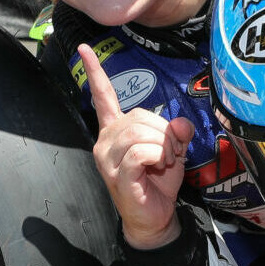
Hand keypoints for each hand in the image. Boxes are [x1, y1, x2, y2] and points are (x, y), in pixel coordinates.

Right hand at [81, 43, 192, 249]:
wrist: (155, 217)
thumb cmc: (158, 182)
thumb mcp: (173, 150)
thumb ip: (177, 131)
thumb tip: (180, 122)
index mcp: (114, 130)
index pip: (102, 96)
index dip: (94, 72)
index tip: (84, 48)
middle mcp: (105, 140)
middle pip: (139, 116)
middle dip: (164, 132)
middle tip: (172, 152)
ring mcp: (107, 158)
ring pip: (139, 133)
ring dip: (162, 146)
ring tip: (165, 161)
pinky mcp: (116, 174)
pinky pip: (140, 153)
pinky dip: (157, 156)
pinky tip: (158, 166)